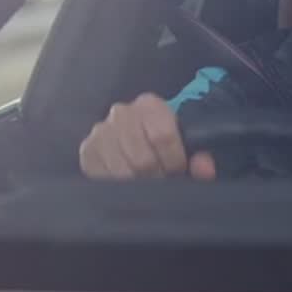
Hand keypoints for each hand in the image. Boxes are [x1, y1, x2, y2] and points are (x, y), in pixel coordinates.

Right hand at [78, 93, 216, 179]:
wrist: (139, 139)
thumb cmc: (166, 144)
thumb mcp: (187, 147)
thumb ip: (201, 159)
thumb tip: (204, 168)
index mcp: (150, 105)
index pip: (162, 136)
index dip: (175, 161)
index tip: (179, 172)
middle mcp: (121, 113)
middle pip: (143, 158)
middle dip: (157, 176)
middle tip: (163, 182)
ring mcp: (100, 132)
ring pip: (123, 171)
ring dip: (139, 184)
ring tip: (148, 184)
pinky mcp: (87, 152)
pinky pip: (103, 177)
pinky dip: (120, 187)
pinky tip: (129, 184)